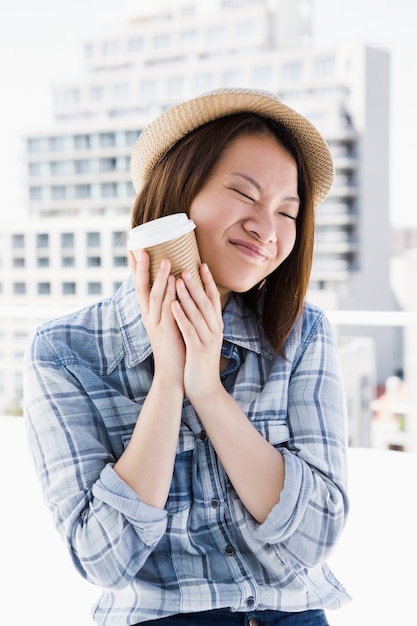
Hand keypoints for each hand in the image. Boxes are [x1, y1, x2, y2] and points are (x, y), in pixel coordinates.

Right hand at [131, 251, 184, 385]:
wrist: (171, 373)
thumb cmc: (173, 346)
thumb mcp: (167, 322)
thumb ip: (167, 305)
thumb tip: (172, 285)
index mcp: (148, 313)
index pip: (140, 286)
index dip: (137, 268)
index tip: (134, 248)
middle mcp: (148, 316)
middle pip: (141, 288)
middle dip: (141, 268)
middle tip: (140, 248)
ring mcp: (155, 324)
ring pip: (155, 296)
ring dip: (159, 277)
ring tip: (164, 259)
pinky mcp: (165, 332)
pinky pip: (168, 309)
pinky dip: (171, 294)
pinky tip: (175, 282)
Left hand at [171, 263, 223, 402]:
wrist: (205, 389)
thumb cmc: (200, 361)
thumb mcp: (204, 337)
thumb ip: (201, 321)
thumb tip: (195, 303)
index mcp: (215, 325)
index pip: (213, 299)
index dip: (208, 281)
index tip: (201, 264)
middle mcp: (214, 330)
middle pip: (205, 302)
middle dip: (196, 284)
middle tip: (186, 266)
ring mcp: (207, 340)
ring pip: (197, 314)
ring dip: (187, 295)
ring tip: (177, 279)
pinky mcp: (198, 351)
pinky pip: (189, 330)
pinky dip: (181, 316)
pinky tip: (173, 305)